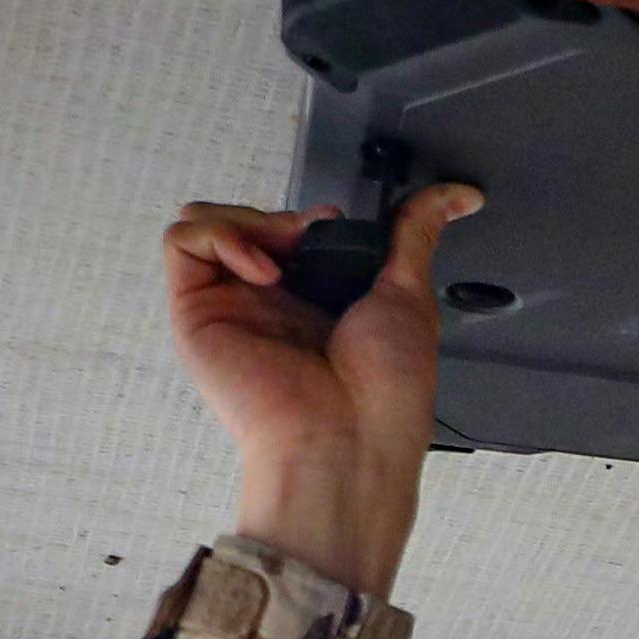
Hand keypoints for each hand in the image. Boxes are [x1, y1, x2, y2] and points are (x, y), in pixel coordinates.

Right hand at [163, 182, 482, 597]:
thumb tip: (456, 197)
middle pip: (246, 220)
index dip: (307, 219)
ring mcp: (229, 308)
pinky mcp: (196, 313)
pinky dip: (221, 236)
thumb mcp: (409, 294)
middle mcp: (267, 304)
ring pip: (207, 222)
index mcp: (313, 303)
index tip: (335, 226)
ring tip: (284, 256)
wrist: (348, 441)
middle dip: (278, 216)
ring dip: (247, 220)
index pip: (289, 231)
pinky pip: (183, 243)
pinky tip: (262, 269)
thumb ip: (416, 234)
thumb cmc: (383, 394)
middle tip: (310, 240)